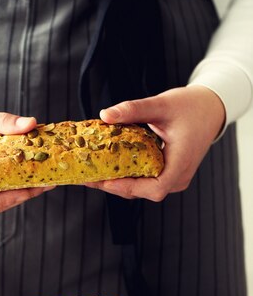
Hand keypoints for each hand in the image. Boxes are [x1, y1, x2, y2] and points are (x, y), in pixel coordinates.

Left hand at [84, 85, 225, 201]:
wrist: (210, 109)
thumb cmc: (190, 106)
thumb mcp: (161, 104)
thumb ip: (134, 109)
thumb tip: (105, 115)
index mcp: (180, 164)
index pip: (155, 188)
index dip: (128, 187)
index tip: (105, 180)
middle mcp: (178, 177)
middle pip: (142, 191)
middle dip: (114, 184)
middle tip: (86, 176)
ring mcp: (173, 177)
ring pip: (141, 188)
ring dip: (117, 181)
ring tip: (91, 172)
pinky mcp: (167, 173)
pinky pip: (144, 180)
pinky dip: (125, 174)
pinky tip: (106, 165)